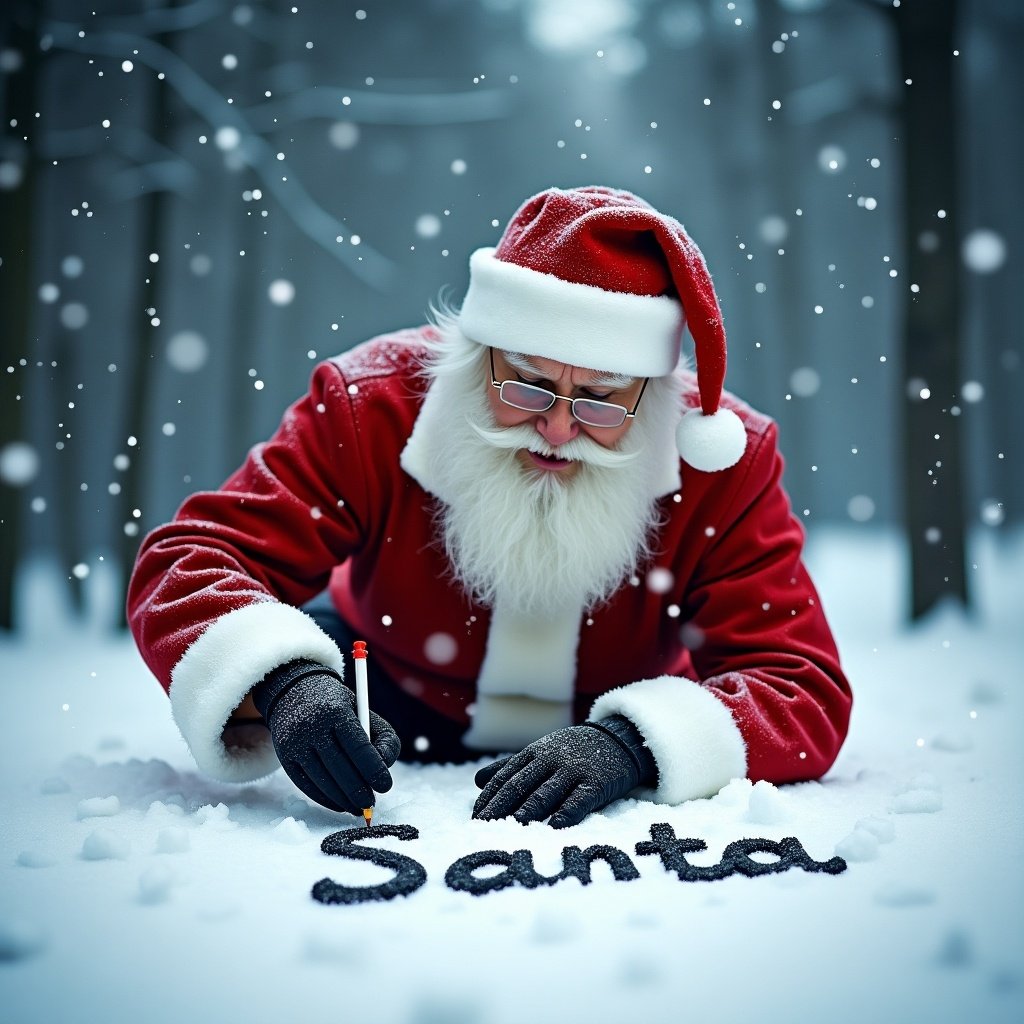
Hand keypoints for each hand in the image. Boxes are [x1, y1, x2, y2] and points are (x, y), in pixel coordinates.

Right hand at [252, 659, 399, 814]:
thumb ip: (384, 739)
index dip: (373, 769)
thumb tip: (385, 768)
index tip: (386, 786)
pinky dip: (324, 799)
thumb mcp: (365, 712)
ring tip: (358, 807)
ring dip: (342, 799)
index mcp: (335, 711)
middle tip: (371, 803)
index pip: (358, 746)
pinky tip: (340, 804)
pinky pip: (305, 785)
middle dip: (358, 790)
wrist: (294, 693)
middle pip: (338, 767)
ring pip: (321, 779)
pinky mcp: (285, 757)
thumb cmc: (338, 707)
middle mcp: (311, 726)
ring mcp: (294, 743)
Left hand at [472, 716, 655, 828]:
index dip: (489, 797)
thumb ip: (509, 766)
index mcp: (534, 753)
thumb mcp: (541, 752)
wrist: (617, 739)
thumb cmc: (572, 751)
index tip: (474, 816)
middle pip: (520, 785)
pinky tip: (555, 826)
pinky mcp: (595, 783)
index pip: (505, 777)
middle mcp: (550, 760)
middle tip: (482, 826)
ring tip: (513, 825)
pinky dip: (567, 812)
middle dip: (499, 807)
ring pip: (546, 791)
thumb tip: (476, 780)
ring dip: (529, 809)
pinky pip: (579, 799)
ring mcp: (573, 770)